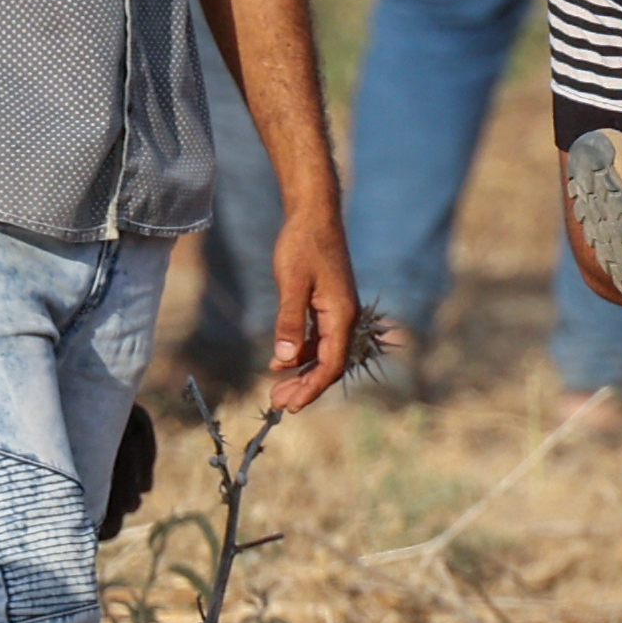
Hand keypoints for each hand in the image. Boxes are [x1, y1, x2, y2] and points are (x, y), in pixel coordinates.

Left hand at [264, 212, 363, 413]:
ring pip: (322, 354)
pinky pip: (317, 340)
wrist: (314, 217)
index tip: (292, 406)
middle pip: (329, 364)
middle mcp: (344, 318)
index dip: (312, 388)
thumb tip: (284, 361)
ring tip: (277, 389)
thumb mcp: (292, 283)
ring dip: (302, 374)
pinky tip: (281, 363)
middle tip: (279, 404)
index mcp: (342, 315)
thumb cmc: (303, 246)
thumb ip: (289, 321)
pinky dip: (300, 355)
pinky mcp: (327, 306)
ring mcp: (337, 313)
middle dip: (305, 387)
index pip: (331, 364)